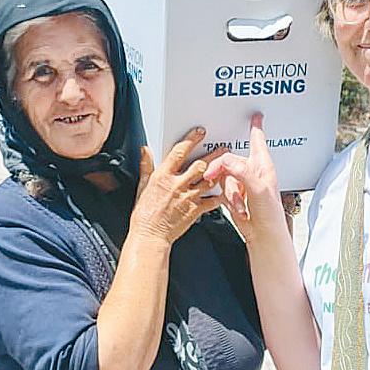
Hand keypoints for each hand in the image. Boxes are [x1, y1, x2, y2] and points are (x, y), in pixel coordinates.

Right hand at [130, 127, 224, 243]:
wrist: (150, 236)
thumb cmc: (144, 215)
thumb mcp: (142, 186)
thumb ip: (146, 167)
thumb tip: (145, 150)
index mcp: (162, 176)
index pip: (179, 152)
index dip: (192, 139)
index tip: (200, 133)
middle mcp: (177, 185)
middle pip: (200, 165)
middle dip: (213, 155)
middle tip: (223, 149)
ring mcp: (188, 198)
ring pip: (209, 180)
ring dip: (219, 172)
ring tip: (228, 166)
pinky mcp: (196, 210)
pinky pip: (213, 201)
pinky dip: (220, 196)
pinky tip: (225, 191)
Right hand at [203, 113, 282, 236]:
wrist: (264, 235)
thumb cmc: (270, 214)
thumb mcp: (258, 190)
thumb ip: (243, 172)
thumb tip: (228, 161)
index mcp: (262, 166)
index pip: (257, 141)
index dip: (255, 128)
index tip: (255, 116)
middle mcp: (253, 172)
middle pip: (230, 159)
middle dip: (223, 171)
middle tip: (216, 176)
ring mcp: (243, 183)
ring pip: (224, 176)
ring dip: (229, 192)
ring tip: (241, 205)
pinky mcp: (235, 194)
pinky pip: (222, 189)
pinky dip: (227, 199)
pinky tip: (238, 208)